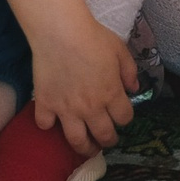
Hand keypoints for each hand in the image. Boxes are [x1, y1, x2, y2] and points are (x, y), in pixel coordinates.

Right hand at [28, 13, 140, 154]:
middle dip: (108, 141)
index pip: (124, 118)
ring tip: (86, 148)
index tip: (121, 115)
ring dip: (84, 148)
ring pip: (77, 140)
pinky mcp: (45, 104)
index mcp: (111, 94)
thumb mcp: (120, 51)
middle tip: (106, 140)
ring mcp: (66, 109)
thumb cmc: (93, 38)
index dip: (125, 118)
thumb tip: (134, 89)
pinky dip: (49, 125)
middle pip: (104, 135)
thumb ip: (129, 72)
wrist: (61, 32)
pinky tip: (52, 120)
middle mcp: (91, 108)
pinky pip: (46, 125)